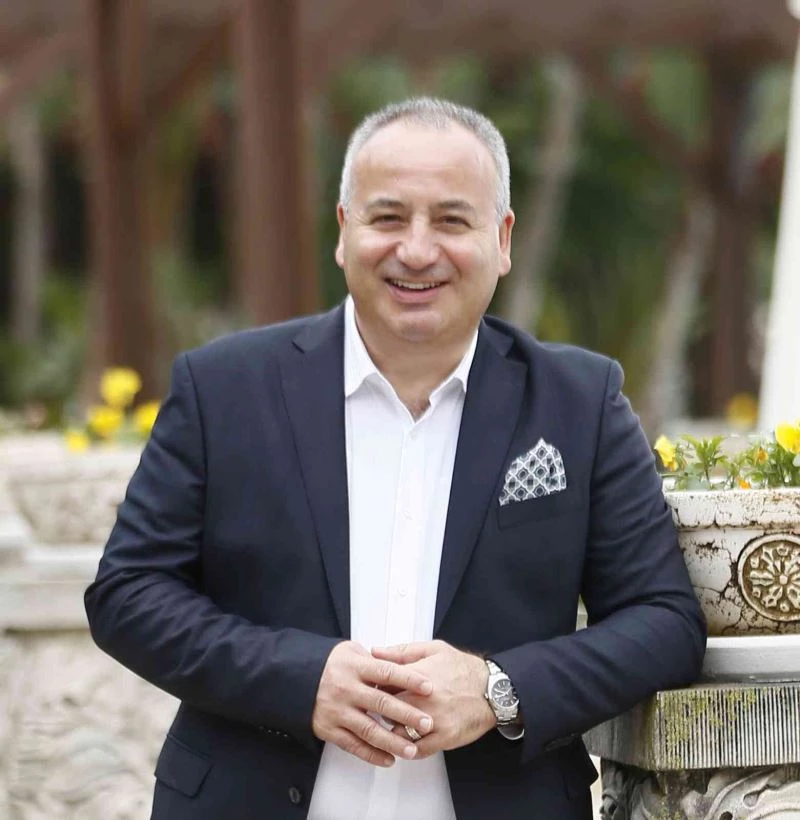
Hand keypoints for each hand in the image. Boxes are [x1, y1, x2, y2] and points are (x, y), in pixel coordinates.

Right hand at [311, 641, 434, 766]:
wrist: (295, 678)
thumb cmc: (330, 664)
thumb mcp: (351, 651)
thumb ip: (376, 660)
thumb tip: (403, 666)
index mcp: (355, 667)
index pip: (387, 672)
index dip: (409, 679)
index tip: (429, 687)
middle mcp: (347, 689)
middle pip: (382, 702)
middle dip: (407, 714)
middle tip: (428, 723)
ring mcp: (338, 711)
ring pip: (369, 729)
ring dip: (392, 741)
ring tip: (412, 749)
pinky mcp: (329, 729)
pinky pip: (353, 745)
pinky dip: (372, 755)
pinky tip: (388, 759)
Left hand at [371, 640, 495, 758]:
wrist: (493, 689)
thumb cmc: (463, 668)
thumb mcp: (433, 650)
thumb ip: (401, 651)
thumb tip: (375, 651)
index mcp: (417, 676)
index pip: (382, 684)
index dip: (373, 687)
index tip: (370, 688)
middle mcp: (423, 700)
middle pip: (386, 709)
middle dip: (379, 709)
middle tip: (376, 708)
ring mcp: (433, 721)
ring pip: (397, 732)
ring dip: (391, 730)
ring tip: (391, 724)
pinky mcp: (443, 738)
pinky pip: (416, 750)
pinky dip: (407, 748)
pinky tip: (405, 741)